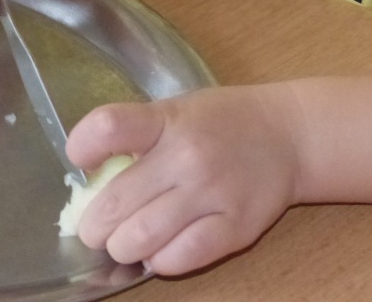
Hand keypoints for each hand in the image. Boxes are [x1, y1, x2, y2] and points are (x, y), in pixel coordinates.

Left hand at [65, 84, 303, 274]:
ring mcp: (212, 193)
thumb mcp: (177, 111)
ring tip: (126, 241)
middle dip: (94, 225)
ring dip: (122, 247)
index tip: (82, 161)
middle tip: (98, 226)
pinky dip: (159, 260)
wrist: (289, 135)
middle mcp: (187, 156)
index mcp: (167, 120)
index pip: (107, 128)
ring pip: (140, 239)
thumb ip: (137, 137)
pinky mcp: (235, 228)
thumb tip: (89, 179)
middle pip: (114, 202)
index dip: (82, 147)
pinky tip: (160, 249)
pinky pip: (179, 258)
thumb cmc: (223, 122)